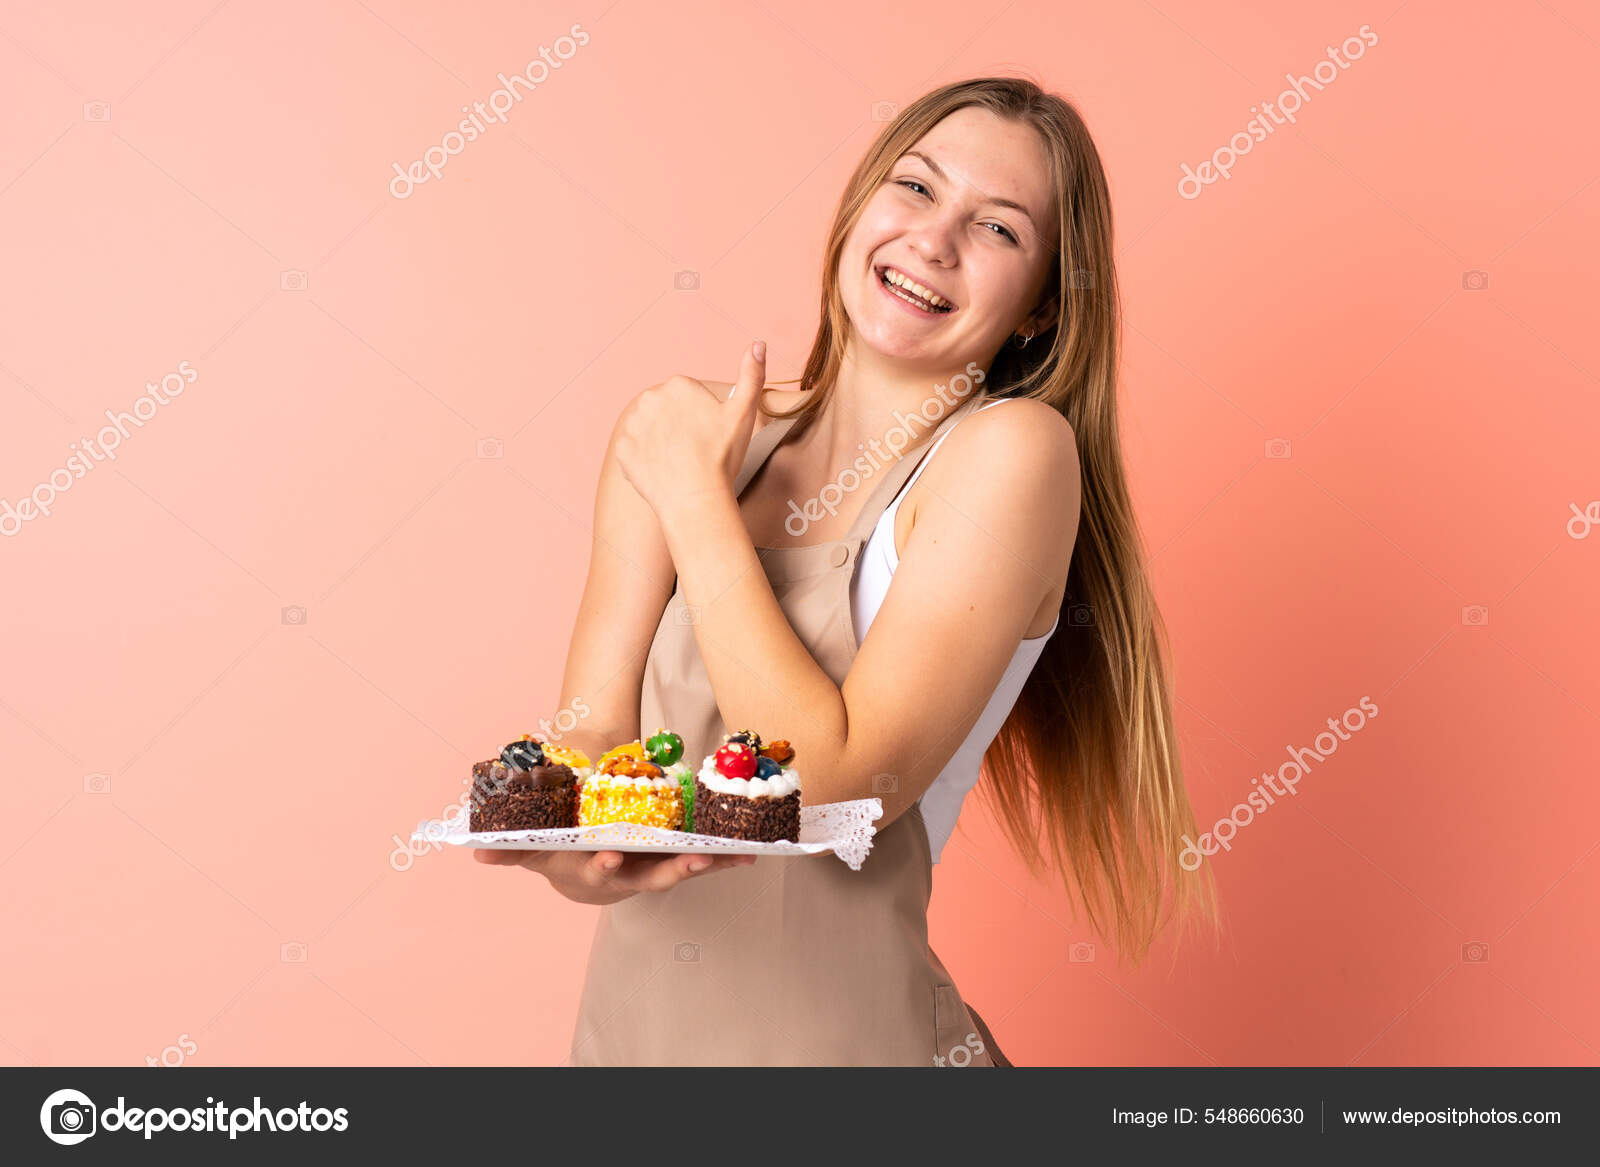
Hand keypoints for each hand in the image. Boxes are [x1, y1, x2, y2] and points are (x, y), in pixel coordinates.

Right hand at [473, 847, 755, 904]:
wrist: (583, 866)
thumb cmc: (558, 849)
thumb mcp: (533, 849)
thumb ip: (510, 851)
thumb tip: (477, 850)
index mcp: (591, 871)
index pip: (597, 871)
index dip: (603, 867)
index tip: (609, 858)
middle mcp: (626, 877)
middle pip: (651, 878)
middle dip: (673, 872)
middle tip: (695, 864)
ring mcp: (653, 871)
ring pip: (683, 870)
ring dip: (710, 866)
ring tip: (737, 856)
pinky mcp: (674, 862)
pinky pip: (702, 861)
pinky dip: (726, 859)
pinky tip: (753, 852)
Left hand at [614, 340, 767, 517]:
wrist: (696, 497)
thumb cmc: (722, 455)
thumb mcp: (743, 412)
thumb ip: (751, 374)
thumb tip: (758, 343)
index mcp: (678, 385)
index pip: (688, 398)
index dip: (701, 419)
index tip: (708, 436)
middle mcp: (650, 397)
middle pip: (666, 411)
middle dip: (677, 426)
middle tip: (695, 450)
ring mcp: (633, 424)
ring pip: (649, 429)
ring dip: (659, 441)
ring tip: (679, 462)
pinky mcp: (622, 449)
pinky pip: (633, 451)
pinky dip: (645, 460)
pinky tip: (663, 471)